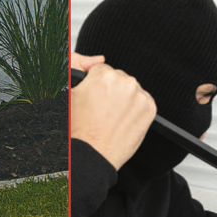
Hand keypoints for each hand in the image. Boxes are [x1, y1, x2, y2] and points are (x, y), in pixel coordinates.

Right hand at [69, 53, 155, 171]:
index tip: (91, 97)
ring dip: (122, 99)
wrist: (89, 157)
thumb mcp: (66, 96)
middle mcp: (125, 83)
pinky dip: (134, 109)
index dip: (93, 84)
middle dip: (109, 90)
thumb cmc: (75, 130)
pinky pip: (142, 102)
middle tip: (98, 109)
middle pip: (118, 78)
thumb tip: (96, 59)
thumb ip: (77, 68)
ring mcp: (140, 96)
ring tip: (108, 117)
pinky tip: (120, 121)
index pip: (101, 69)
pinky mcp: (150, 109)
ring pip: (131, 90)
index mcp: (104, 76)